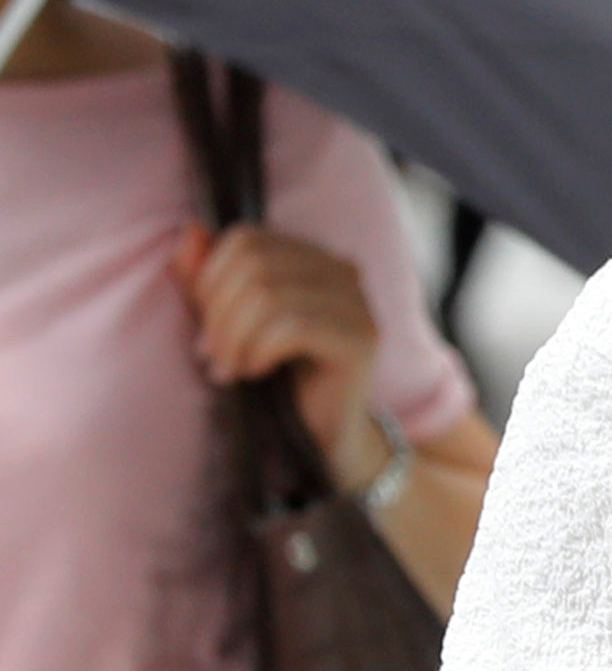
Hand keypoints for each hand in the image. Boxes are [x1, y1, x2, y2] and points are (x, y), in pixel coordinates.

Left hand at [172, 224, 385, 472]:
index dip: (210, 280)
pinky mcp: (362, 338)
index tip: (206, 328)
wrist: (321, 437)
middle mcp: (343, 271)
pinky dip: (260, 351)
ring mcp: (357, 303)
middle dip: (219, 313)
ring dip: (234, 338)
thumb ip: (206, 278)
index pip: (246, 239)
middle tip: (211, 355)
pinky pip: (292, 327)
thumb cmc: (274, 379)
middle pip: (254, 262)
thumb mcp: (227, 322)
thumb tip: (190, 233)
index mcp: (313, 258)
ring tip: (228, 370)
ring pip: (269, 294)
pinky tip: (256, 373)